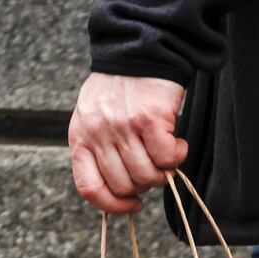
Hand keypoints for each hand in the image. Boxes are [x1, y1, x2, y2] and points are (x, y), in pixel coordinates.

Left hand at [68, 73, 188, 213]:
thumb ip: (100, 151)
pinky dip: (177, 156)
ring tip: (166, 153)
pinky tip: (177, 143)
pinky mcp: (149, 120)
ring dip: (163, 171)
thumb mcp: (94, 119)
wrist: (139, 50)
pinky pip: (166, 158)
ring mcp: (122, 127)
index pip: (89, 187)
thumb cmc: (120, 89)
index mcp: (80, 137)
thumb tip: (122, 190)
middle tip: (153, 166)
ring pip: (146, 175)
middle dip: (143, 184)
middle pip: (123, 185)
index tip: (131, 205)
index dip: (112, 206)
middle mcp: (98, 134)